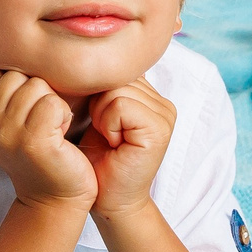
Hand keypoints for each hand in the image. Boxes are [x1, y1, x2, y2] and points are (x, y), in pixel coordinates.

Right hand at [0, 69, 96, 211]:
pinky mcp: (32, 142)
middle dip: (37, 92)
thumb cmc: (43, 155)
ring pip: (35, 86)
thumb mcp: (12, 124)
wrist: (56, 199)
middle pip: (15, 76)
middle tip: (44, 122)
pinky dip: (63, 113)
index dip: (21, 87)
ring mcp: (6, 136)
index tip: (29, 115)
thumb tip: (15, 48)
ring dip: (52, 103)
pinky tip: (61, 133)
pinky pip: (51, 102)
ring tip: (52, 128)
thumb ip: (6, 94)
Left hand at [78, 79, 175, 218]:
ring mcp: (165, 114)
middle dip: (97, 103)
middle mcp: (162, 101)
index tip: (97, 120)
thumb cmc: (96, 157)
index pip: (115, 68)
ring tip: (109, 138)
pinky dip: (107, 124)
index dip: (96, 91)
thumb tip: (86, 53)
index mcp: (148, 94)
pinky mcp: (160, 128)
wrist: (106, 197)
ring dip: (101, 115)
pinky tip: (114, 142)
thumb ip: (102, 85)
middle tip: (104, 132)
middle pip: (115, 76)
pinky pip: (120, 105)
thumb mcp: (96, 112)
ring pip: (116, 89)